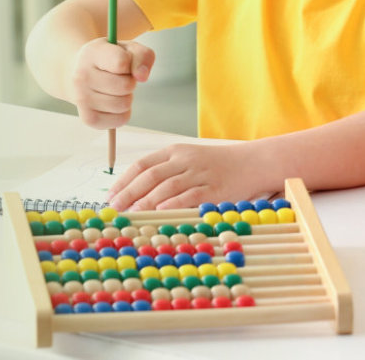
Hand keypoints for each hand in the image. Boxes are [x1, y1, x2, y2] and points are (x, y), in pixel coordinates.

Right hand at [65, 38, 152, 129]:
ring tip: (115, 90)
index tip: (125, 63)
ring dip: (126, 97)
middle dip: (130, 82)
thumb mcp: (127, 49)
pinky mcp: (88, 118)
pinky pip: (121, 120)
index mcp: (92, 53)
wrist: (80, 72)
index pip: (121, 62)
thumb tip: (142, 76)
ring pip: (124, 104)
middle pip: (125, 86)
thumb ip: (142, 56)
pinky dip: (123, 113)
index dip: (131, 64)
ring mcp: (82, 99)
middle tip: (120, 78)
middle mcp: (82, 76)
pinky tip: (112, 102)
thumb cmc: (109, 59)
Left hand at [105, 141, 272, 211]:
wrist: (253, 162)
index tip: (111, 196)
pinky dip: (173, 204)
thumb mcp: (189, 161)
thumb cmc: (217, 166)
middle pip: (150, 175)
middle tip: (115, 208)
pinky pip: (189, 196)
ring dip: (146, 201)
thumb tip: (135, 195)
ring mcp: (200, 173)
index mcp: (175, 151)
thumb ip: (166, 173)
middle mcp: (185, 159)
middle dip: (129, 193)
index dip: (124, 180)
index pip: (143, 164)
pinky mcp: (214, 189)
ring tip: (132, 214)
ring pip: (167, 186)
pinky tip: (160, 212)